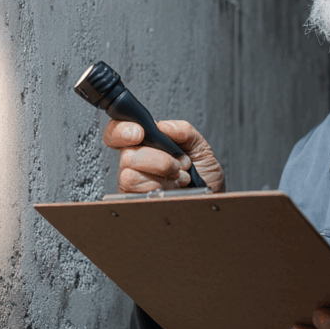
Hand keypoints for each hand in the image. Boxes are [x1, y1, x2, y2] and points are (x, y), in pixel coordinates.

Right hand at [102, 119, 225, 193]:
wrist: (211, 201)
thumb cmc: (203, 178)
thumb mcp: (200, 148)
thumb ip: (184, 131)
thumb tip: (163, 126)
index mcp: (146, 145)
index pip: (118, 132)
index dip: (121, 130)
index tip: (139, 134)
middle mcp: (135, 163)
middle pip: (126, 154)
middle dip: (157, 158)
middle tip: (177, 164)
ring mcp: (133, 184)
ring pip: (129, 174)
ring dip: (160, 173)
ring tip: (178, 177)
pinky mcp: (135, 201)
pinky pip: (136, 192)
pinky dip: (159, 189)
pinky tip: (172, 190)